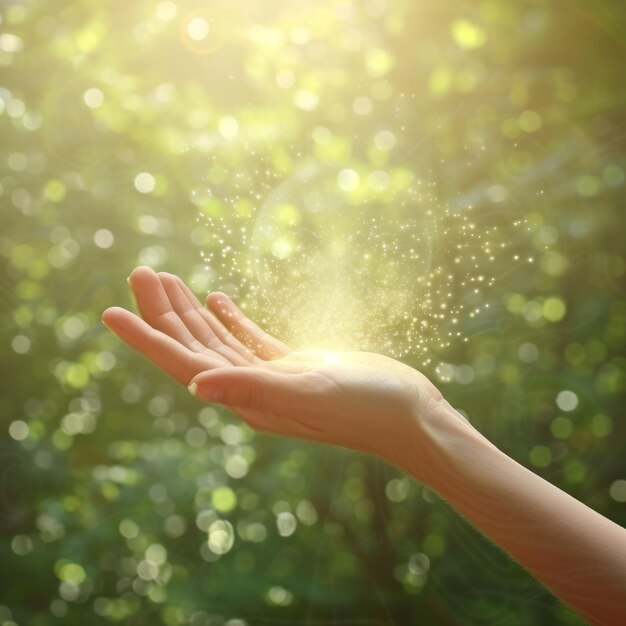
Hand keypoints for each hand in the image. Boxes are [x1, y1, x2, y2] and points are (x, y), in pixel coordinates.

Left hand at [102, 267, 446, 476]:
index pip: (182, 363)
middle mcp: (251, 388)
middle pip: (194, 346)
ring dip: (191, 310)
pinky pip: (249, 339)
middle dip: (164, 311)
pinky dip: (229, 318)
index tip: (111, 311)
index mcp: (247, 397)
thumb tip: (195, 385)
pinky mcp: (294, 365)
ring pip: (217, 339)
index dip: (146, 337)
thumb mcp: (309, 394)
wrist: (408, 414)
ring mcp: (272, 376)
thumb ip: (253, 387)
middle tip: (140, 271)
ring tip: (167, 278)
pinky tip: (216, 299)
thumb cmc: (366, 408)